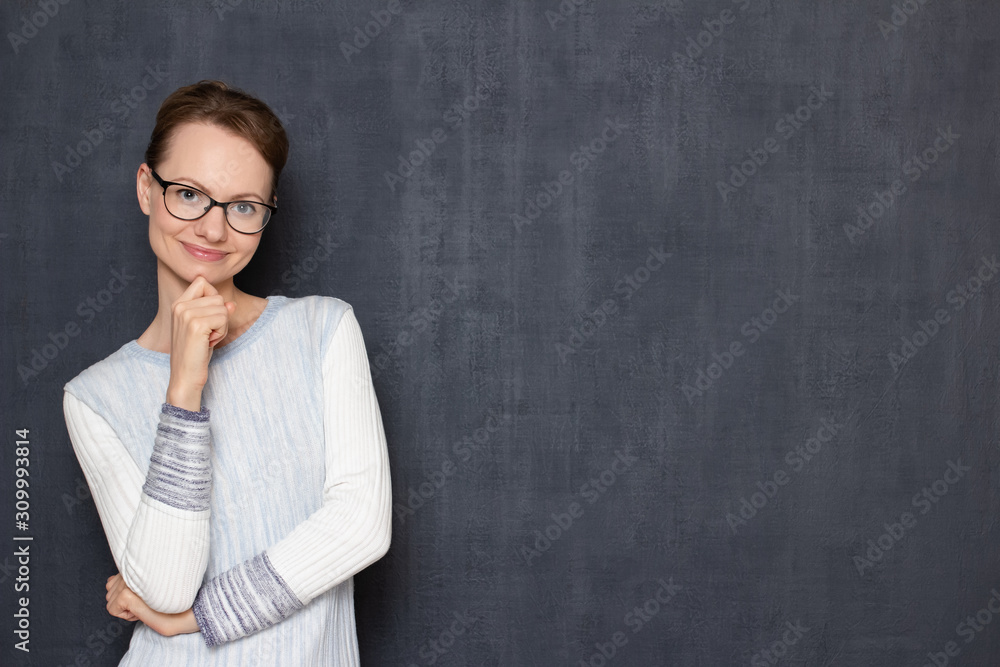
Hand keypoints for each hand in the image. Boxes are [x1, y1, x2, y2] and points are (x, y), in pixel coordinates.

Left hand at [105, 573, 200, 636]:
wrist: (190, 610)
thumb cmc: (177, 600)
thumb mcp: (152, 587)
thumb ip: (132, 580)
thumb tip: (111, 580)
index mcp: (140, 565)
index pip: (115, 578)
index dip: (127, 591)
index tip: (145, 595)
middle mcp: (133, 570)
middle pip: (111, 589)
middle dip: (125, 599)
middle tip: (147, 601)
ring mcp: (129, 582)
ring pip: (111, 599)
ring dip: (126, 606)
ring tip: (146, 604)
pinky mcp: (127, 594)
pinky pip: (113, 609)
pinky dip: (126, 615)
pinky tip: (142, 610)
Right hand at [166, 276, 236, 410]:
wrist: (185, 376)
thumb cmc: (196, 353)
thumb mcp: (207, 329)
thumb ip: (217, 312)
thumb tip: (231, 304)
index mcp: (178, 304)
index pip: (202, 282)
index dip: (213, 298)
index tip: (207, 318)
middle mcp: (180, 306)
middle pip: (217, 296)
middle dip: (220, 316)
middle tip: (207, 334)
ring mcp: (186, 314)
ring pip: (223, 308)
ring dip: (222, 326)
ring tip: (207, 339)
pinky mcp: (196, 325)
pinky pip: (224, 318)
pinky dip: (222, 332)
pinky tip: (209, 343)